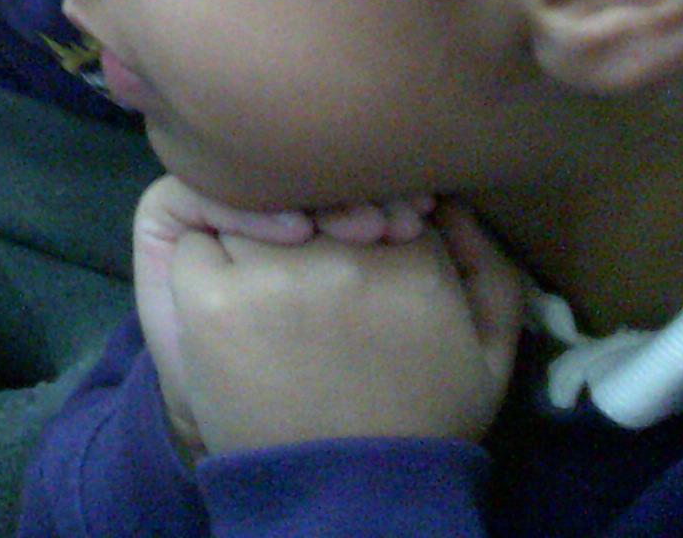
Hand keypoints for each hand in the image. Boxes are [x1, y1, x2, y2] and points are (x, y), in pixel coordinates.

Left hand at [138, 177, 522, 461]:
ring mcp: (271, 276)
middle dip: (309, 210)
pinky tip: (224, 291)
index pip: (369, 187)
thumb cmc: (421, 420)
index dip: (360, 208)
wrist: (345, 494)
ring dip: (253, 228)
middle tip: (310, 250)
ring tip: (267, 272)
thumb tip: (448, 202)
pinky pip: (192, 238)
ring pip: (249, 206)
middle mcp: (341, 258)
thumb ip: (490, 271)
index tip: (364, 241)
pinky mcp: (212, 300)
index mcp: (413, 261)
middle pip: (306, 190)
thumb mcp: (490, 355)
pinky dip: (201, 256)